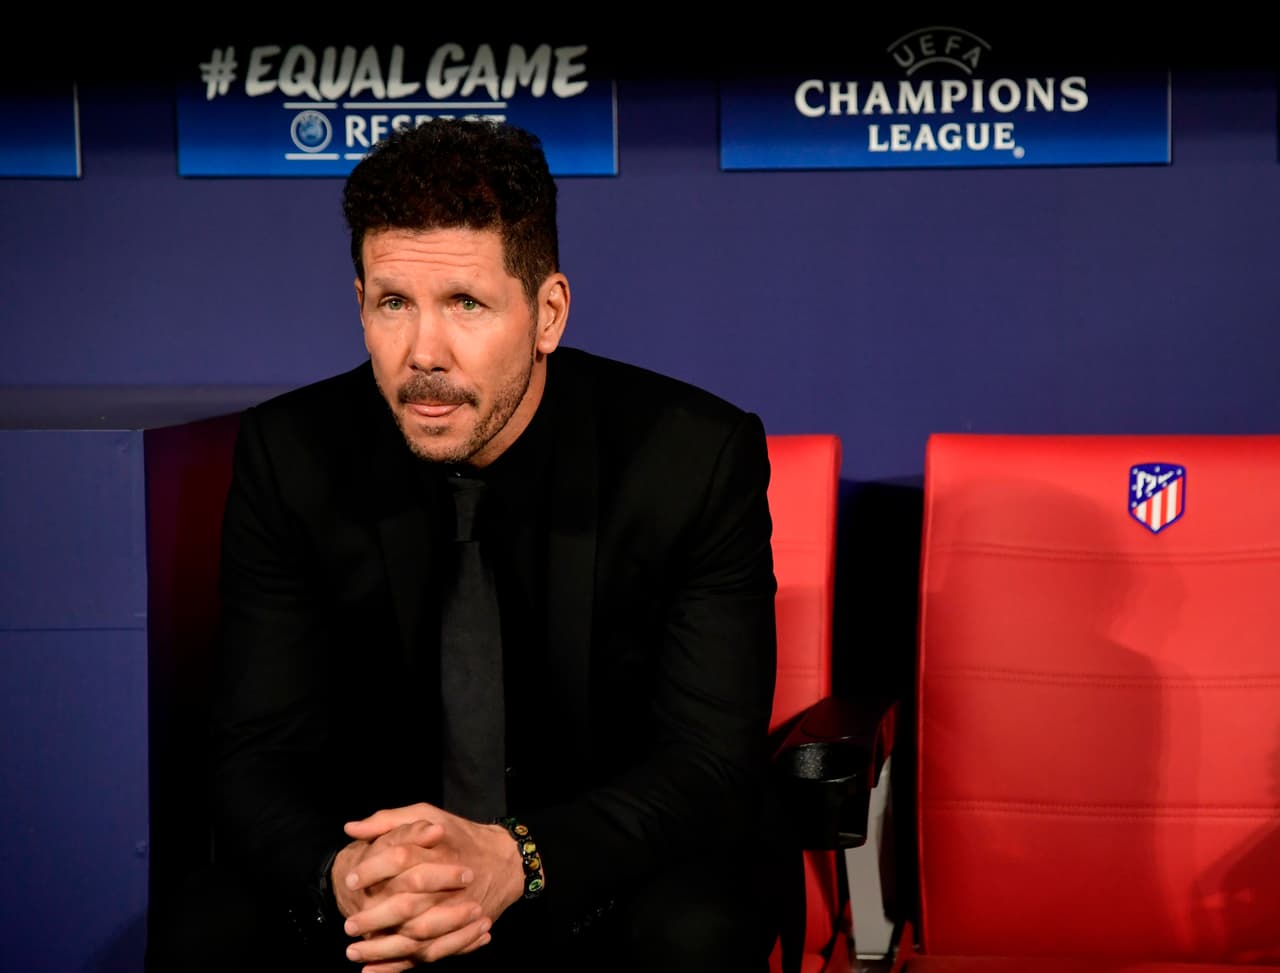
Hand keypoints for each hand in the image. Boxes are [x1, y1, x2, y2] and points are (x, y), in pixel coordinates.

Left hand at [336, 803, 524, 969]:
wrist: (505, 861)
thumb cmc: (461, 836)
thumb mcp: (427, 815)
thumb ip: (388, 821)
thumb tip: (351, 829)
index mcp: (439, 850)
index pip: (401, 858)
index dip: (372, 870)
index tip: (349, 880)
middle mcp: (449, 884)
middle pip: (408, 905)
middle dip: (375, 918)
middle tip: (348, 925)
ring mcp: (457, 912)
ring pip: (417, 937)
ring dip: (384, 949)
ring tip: (354, 952)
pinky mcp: (461, 932)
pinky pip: (430, 954)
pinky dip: (402, 965)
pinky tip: (375, 969)